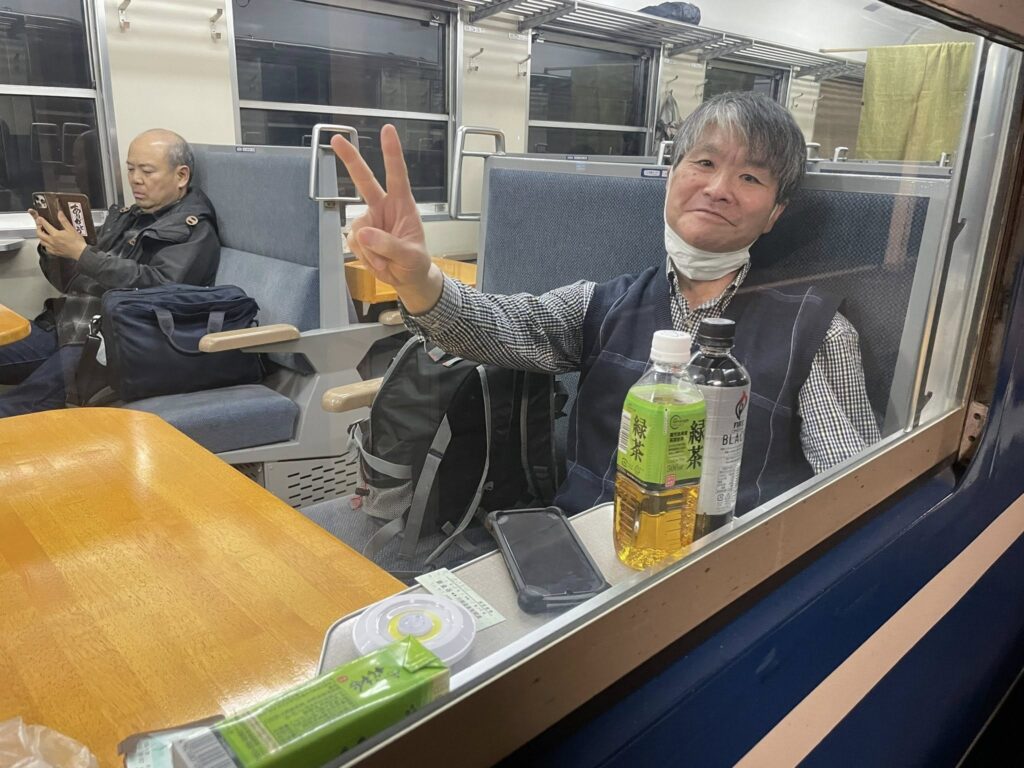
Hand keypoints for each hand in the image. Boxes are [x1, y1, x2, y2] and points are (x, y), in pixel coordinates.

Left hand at [29, 209, 86, 260]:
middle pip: (39, 234)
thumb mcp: (71, 229)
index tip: (40, 218)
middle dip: (38, 229)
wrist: (80, 252)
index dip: (41, 221)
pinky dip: (45, 245)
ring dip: (41, 237)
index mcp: (55, 234)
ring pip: (41, 242)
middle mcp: (52, 241)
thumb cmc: (77, 242)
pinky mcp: (54, 252)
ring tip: (43, 234)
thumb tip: (59, 213)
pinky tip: (48, 243)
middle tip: (40, 226)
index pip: (45, 225)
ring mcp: (52, 247)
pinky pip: (46, 249)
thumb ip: (64, 221)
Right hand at [330, 125, 442, 313]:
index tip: (387, 130)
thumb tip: (364, 234)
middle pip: (364, 180)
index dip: (391, 153)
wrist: (408, 278)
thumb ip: (389, 245)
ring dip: (371, 251)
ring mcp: (369, 221)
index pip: (397, 175)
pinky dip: (366, 258)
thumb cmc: (415, 261)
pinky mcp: (359, 236)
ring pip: (358, 229)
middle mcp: (384, 207)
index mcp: (403, 204)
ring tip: (387, 262)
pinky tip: (378, 263)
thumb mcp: (410, 256)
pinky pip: (354, 243)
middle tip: (336, 139)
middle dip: (350, 159)